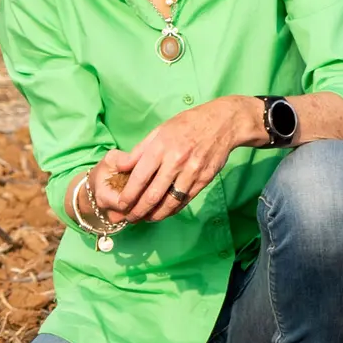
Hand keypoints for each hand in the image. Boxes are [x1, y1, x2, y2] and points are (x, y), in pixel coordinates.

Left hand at [92, 98, 259, 224]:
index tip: (121, 205)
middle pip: (153, 194)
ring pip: (170, 202)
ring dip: (155, 215)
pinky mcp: (203, 180)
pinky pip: (185, 200)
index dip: (128, 194)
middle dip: (139, 211)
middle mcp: (175, 161)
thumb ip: (139, 151)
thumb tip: (121, 166)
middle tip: (130, 218)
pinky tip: (164, 212)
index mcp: (160, 147)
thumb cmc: (186, 125)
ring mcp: (191, 172)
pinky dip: (172, 210)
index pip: (139, 177)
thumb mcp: (159, 131)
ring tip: (145, 219)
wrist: (221, 123)